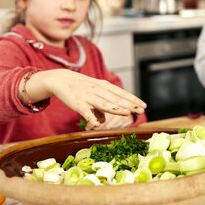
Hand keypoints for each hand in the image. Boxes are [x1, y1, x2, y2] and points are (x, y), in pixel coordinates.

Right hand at [20, 69, 146, 128]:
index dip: (133, 99)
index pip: (122, 93)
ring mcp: (88, 97)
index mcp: (104, 86)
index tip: (144, 105)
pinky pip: (86, 112)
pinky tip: (99, 125)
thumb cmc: (80, 87)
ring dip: (116, 108)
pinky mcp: (77, 103)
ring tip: (127, 113)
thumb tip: (104, 121)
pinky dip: (92, 118)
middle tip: (141, 110)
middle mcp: (98, 90)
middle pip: (116, 98)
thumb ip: (101, 106)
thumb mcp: (94, 92)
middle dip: (130, 104)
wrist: (60, 80)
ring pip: (104, 103)